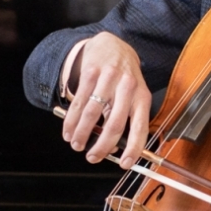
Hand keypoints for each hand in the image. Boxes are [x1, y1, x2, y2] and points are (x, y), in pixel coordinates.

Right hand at [63, 32, 150, 168]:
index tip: (124, 164)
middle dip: (101, 146)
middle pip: (115, 123)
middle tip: (92, 157)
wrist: (113, 46)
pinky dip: (71, 120)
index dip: (133, 148)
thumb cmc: (124, 78)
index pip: (141, 127)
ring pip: (92, 113)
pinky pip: (79, 101)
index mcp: (142, 97)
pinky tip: (68, 130)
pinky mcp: (91, 72)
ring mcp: (109, 78)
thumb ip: (125, 119)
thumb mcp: (133, 96)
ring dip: (81, 134)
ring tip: (76, 144)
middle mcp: (128, 87)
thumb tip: (113, 148)